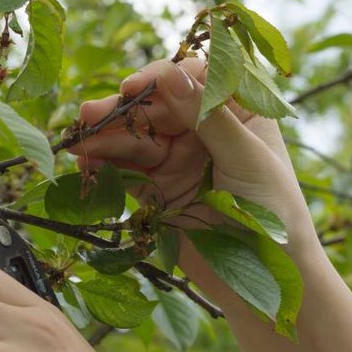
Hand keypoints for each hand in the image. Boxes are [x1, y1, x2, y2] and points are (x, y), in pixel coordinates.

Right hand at [70, 58, 316, 299]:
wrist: (266, 276)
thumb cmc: (275, 210)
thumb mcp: (245, 157)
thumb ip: (208, 117)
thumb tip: (171, 76)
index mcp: (234, 109)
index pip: (191, 79)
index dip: (159, 79)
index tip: (133, 88)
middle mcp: (202, 127)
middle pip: (154, 107)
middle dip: (121, 111)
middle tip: (88, 115)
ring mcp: (176, 157)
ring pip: (134, 137)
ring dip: (104, 138)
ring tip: (77, 142)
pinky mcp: (157, 188)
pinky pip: (125, 170)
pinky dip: (104, 166)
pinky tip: (85, 164)